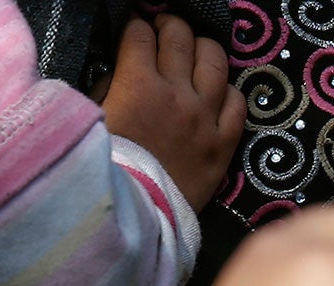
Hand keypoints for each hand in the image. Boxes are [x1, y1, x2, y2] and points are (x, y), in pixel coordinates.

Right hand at [102, 16, 244, 210]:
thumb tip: (121, 68)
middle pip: (181, 37)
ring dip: (203, 49)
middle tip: (164, 32)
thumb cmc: (107, 165)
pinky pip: (238, 104)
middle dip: (169, 26)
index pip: (140, 34)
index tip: (136, 30)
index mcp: (137, 82)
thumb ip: (109, 86)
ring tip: (195, 52)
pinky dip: (229, 92)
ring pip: (215, 62)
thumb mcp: (94, 116)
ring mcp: (205, 117)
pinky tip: (218, 93)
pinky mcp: (224, 144)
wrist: (136, 212)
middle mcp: (176, 93)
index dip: (136, 26)